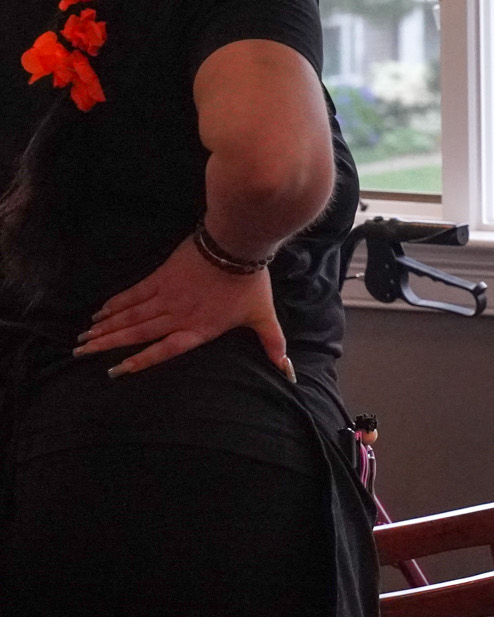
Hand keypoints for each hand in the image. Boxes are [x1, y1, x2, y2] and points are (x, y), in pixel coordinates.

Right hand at [75, 236, 292, 379]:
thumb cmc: (250, 284)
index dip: (139, 362)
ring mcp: (166, 296)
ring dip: (105, 327)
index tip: (115, 371)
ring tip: (84, 338)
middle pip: (136, 334)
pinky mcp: (160, 277)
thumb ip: (273, 344)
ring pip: (130, 315)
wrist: (236, 245)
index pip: (164, 351)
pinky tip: (100, 313)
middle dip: (107, 345)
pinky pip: (132, 294)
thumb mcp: (263, 317)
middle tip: (81, 353)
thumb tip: (289, 371)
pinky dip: (115, 304)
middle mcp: (177, 316)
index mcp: (199, 329)